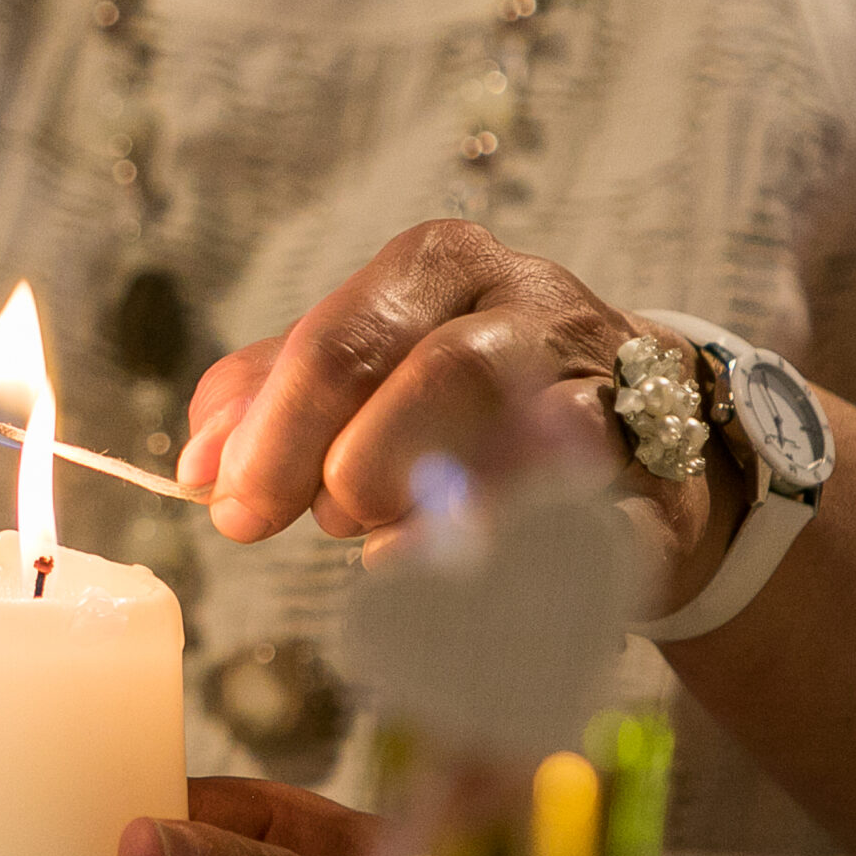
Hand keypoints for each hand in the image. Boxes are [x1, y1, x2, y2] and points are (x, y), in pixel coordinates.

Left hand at [173, 219, 743, 614]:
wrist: (630, 429)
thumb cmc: (457, 398)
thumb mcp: (356, 371)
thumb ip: (266, 401)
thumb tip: (198, 463)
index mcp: (438, 265)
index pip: (339, 339)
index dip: (275, 434)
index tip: (234, 510)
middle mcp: (530, 306)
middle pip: (442, 375)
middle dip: (358, 466)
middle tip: (323, 521)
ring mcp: (608, 387)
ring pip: (530, 439)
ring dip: (442, 509)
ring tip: (382, 547)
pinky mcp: (657, 479)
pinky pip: (592, 526)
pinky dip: (517, 565)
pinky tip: (459, 590)